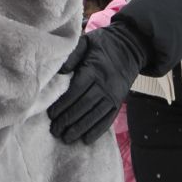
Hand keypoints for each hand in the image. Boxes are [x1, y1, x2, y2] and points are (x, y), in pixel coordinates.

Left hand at [48, 22, 146, 144]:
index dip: (63, 104)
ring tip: (66, 138)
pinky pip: (108, 119)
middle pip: (84, 106)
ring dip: (80, 129)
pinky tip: (86, 139)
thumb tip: (60, 71)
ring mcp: (113, 95)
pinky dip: (97, 131)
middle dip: (68, 120)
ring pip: (95, 115)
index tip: (51, 114)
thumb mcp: (87, 41)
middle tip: (54, 130)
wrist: (131, 47)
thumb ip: (73, 55)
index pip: (76, 91)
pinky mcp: (118, 102)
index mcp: (94, 70)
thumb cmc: (103, 44)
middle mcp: (104, 85)